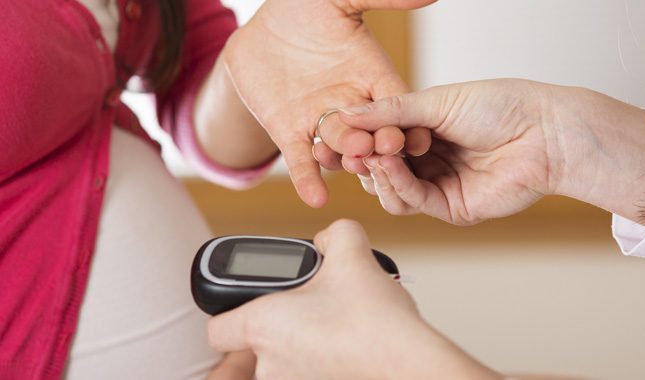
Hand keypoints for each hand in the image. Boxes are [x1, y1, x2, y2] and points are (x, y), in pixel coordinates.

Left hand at [208, 219, 497, 379]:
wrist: (408, 362)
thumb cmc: (374, 320)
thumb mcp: (353, 254)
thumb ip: (334, 233)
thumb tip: (327, 239)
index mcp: (262, 325)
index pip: (215, 330)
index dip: (228, 312)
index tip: (253, 302)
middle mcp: (269, 365)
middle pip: (253, 348)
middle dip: (277, 328)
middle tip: (308, 311)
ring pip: (282, 365)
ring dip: (299, 348)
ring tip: (332, 330)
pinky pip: (306, 374)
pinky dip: (320, 363)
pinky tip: (346, 349)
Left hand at [224, 0, 433, 206]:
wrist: (258, 28)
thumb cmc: (302, 8)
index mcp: (373, 76)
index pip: (398, 105)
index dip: (409, 122)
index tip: (420, 138)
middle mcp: (353, 104)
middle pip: (373, 132)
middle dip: (380, 143)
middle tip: (384, 149)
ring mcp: (322, 122)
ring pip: (341, 149)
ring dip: (347, 159)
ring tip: (351, 163)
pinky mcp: (290, 133)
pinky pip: (302, 161)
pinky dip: (309, 179)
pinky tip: (315, 197)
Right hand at [339, 79, 644, 224]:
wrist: (543, 133)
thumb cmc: (500, 107)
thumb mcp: (436, 101)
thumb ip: (390, 112)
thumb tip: (347, 113)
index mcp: (424, 130)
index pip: (378, 140)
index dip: (358, 139)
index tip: (338, 132)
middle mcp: (428, 160)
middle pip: (378, 170)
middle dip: (363, 160)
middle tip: (353, 149)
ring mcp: (438, 185)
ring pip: (389, 191)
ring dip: (377, 174)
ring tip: (375, 156)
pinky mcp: (450, 207)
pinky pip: (411, 202)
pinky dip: (395, 184)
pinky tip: (390, 166)